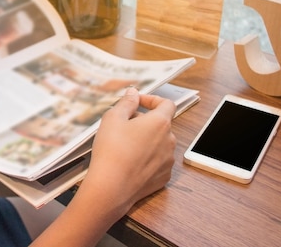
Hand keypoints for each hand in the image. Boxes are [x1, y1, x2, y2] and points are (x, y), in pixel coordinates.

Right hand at [30, 87, 176, 246]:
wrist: (111, 187)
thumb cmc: (111, 150)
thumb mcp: (113, 118)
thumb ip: (126, 102)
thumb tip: (134, 93)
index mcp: (160, 123)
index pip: (167, 104)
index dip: (152, 100)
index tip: (138, 103)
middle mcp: (170, 141)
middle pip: (161, 124)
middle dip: (145, 121)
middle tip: (124, 125)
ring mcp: (168, 161)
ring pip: (160, 143)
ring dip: (147, 140)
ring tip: (125, 145)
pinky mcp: (163, 177)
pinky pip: (158, 161)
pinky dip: (147, 158)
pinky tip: (130, 162)